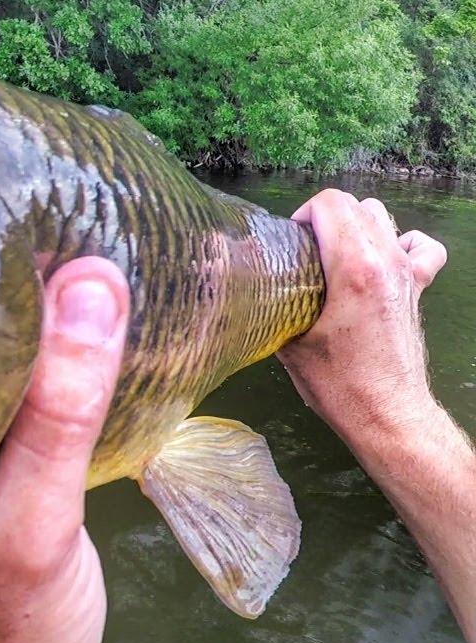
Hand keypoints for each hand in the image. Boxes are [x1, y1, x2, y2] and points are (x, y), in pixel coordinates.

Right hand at [276, 189, 446, 437]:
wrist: (386, 413)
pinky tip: (381, 260)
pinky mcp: (418, 287)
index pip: (330, 204)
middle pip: (355, 206)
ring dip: (354, 227)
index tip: (290, 243)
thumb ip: (273, 304)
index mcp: (354, 268)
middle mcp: (386, 261)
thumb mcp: (289, 342)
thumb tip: (248, 286)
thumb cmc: (339, 384)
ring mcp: (407, 272)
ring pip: (383, 218)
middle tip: (303, 251)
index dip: (301, 216)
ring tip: (334, 255)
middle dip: (323, 220)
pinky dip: (401, 243)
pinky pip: (420, 246)